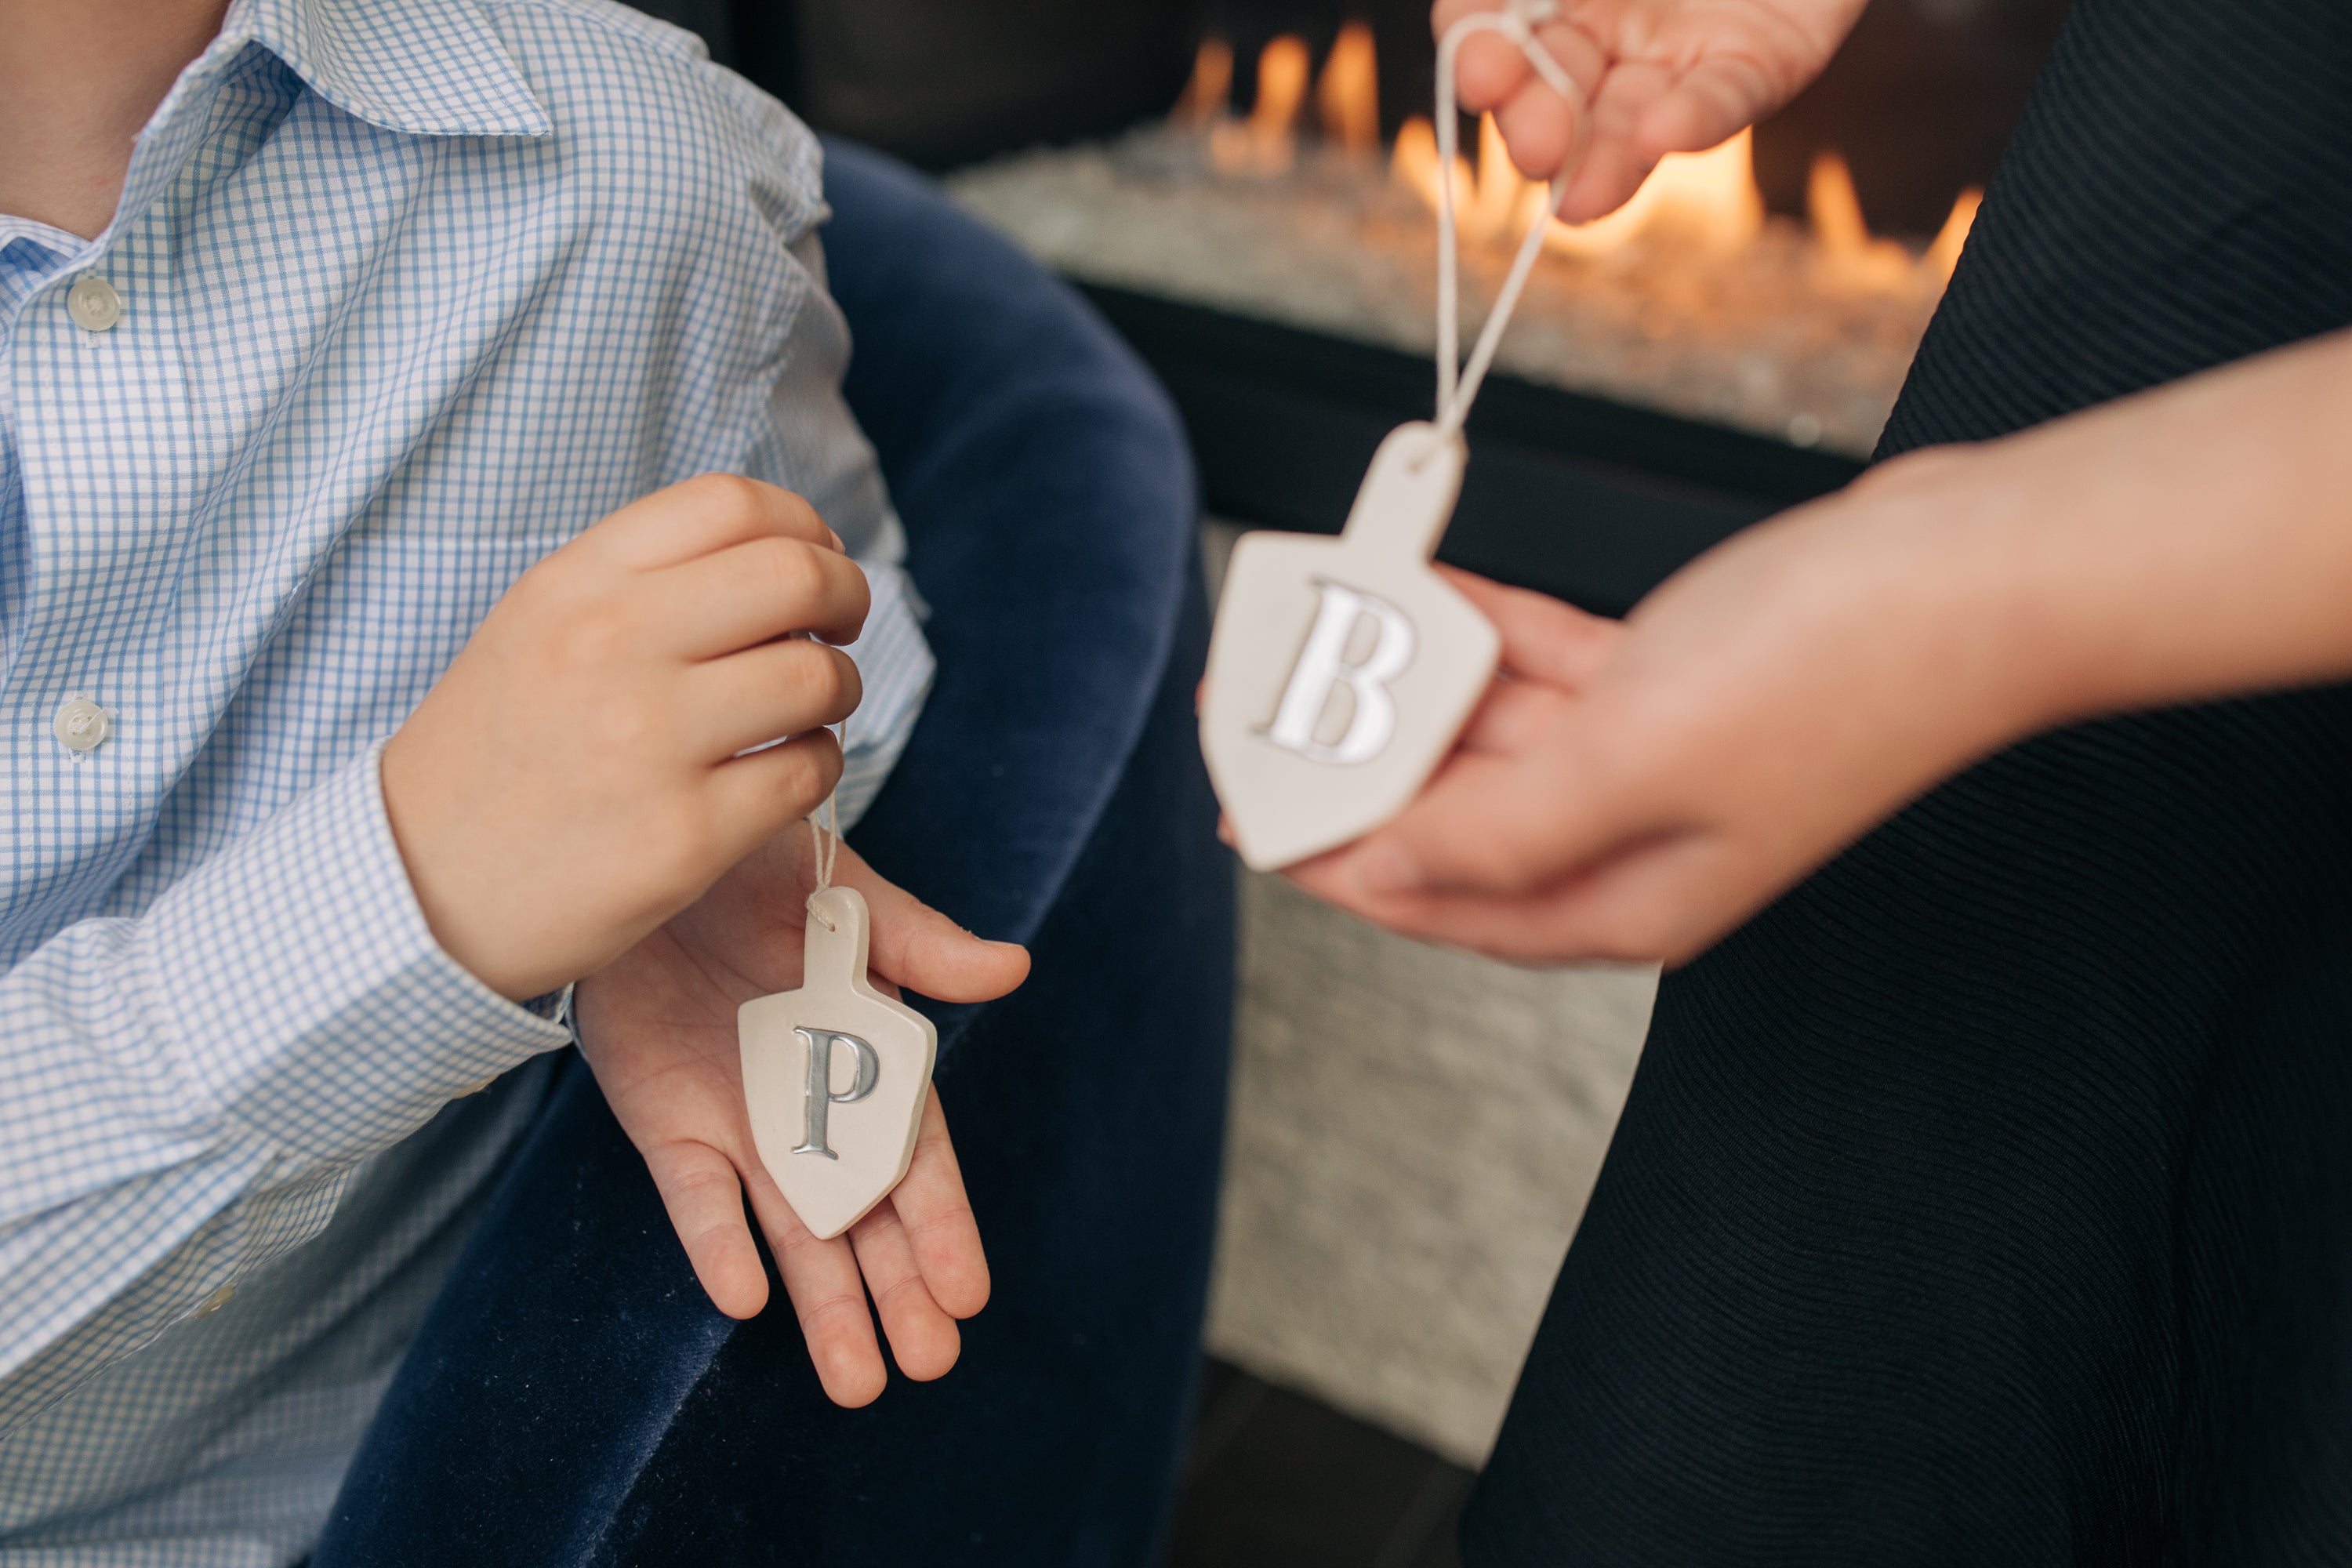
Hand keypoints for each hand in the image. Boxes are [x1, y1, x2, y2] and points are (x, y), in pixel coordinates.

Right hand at [383, 475, 869, 1000]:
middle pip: (797, 577)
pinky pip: (807, 773)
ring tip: (808, 712)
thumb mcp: (535, 627)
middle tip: (838, 631)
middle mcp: (612, 647)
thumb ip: (641, 581)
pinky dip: (817, 766)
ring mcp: (651, 742)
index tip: (814, 558)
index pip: (732, 504)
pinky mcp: (687, 835)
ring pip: (819, 679)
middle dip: (845, 599)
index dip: (802, 525)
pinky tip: (782, 774)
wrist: (420, 889)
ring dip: (837, 691)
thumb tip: (775, 552)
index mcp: (576, 585)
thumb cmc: (494, 756)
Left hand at [573, 823, 1030, 1405]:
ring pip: (792, 1233)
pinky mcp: (668, 1127)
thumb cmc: (764, 867)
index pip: (917, 1157)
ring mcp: (742, 1124)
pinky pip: (696, 1198)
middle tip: (928, 1364)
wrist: (653, 848)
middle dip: (898, 1290)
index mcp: (873, 1058)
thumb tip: (1011, 967)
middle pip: (864, 1217)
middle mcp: (815, 1108)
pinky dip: (719, 1246)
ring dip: (825, 1303)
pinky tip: (745, 1300)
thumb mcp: (846, 896)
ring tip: (857, 1382)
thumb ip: (919, 944)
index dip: (942, 1223)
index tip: (969, 1292)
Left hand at [1289, 329, 2351, 964]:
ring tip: (1327, 639)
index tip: (1250, 819)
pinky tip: (1423, 595)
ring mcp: (1655, 759)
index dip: (1334, 862)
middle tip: (1266, 709)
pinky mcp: (1673, 681)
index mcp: (1628, 903)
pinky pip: (1546, 665)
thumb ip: (1495, 826)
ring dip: (1415, 686)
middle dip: (1359, 764)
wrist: (1975, 570)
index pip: (1439, 900)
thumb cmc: (1837, 675)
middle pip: (1455, 817)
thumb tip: (1380, 867)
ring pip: (1496, 733)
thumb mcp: (1631, 762)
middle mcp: (1634, 842)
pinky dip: (1487, 632)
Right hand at [1436, 0, 1867, 221]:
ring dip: (1599, 163)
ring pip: (1627, 120)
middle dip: (1535, 122)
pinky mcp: (1760, 64)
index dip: (1476, 50)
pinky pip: (1724, 99)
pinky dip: (1692, 121)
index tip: (1481, 74)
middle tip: (1538, 147)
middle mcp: (1603, 23)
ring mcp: (1678, 51)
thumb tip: (1497, 1)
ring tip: (1578, 202)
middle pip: (1548, 89)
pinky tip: (1662, 134)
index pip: (1488, 24)